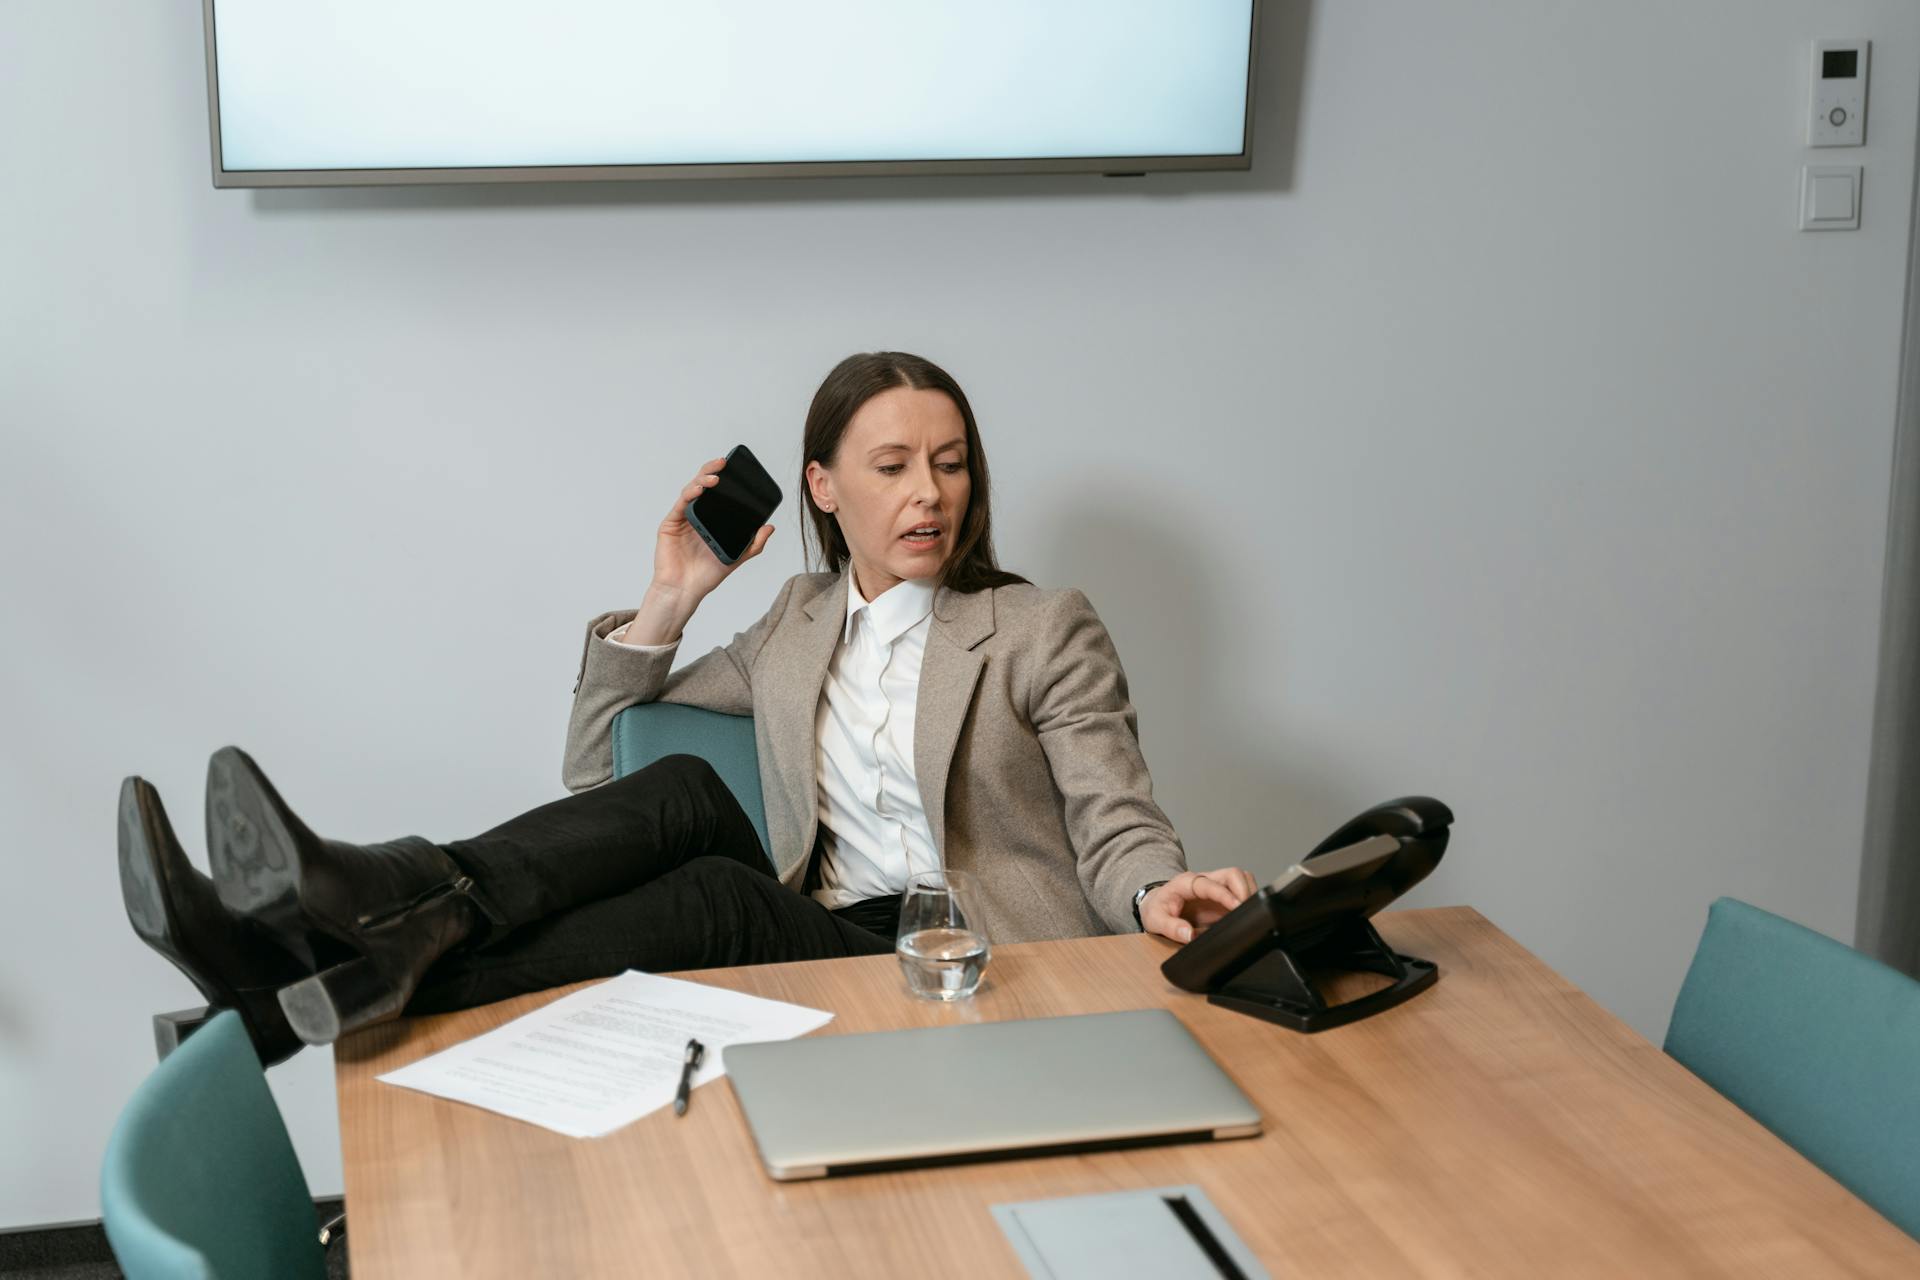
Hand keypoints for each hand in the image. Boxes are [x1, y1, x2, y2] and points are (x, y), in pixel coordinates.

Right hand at [651, 455, 774, 601]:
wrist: (685, 590)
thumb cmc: (706, 575)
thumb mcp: (737, 557)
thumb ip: (754, 544)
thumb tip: (770, 527)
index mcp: (711, 519)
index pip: (718, 493)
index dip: (725, 478)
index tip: (735, 468)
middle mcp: (696, 515)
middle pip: (703, 485)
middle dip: (712, 470)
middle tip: (723, 462)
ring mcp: (682, 518)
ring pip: (691, 490)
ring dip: (702, 479)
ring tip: (715, 477)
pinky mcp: (670, 523)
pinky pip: (681, 504)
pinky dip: (690, 494)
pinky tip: (700, 489)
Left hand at [1140, 868, 1257, 943]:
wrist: (1156, 904)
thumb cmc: (1156, 909)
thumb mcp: (1155, 920)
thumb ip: (1171, 927)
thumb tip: (1189, 935)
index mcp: (1187, 883)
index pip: (1212, 884)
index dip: (1226, 895)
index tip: (1238, 906)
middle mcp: (1204, 880)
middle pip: (1232, 874)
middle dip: (1244, 890)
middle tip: (1247, 911)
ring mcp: (1215, 887)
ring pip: (1241, 879)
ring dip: (1249, 893)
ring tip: (1249, 914)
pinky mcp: (1222, 897)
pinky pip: (1241, 892)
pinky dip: (1248, 901)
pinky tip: (1245, 915)